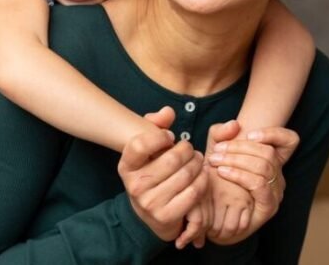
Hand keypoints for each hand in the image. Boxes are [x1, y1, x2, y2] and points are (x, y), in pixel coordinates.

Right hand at [118, 107, 209, 242]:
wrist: (151, 216)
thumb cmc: (152, 175)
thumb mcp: (148, 152)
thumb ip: (155, 125)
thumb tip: (168, 112)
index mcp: (126, 166)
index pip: (139, 145)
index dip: (159, 137)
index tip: (170, 137)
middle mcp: (134, 185)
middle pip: (170, 159)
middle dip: (187, 150)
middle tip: (192, 150)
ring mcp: (150, 202)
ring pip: (184, 175)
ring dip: (198, 165)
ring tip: (199, 161)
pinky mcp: (166, 216)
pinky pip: (192, 192)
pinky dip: (202, 181)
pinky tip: (202, 176)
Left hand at [205, 124, 299, 241]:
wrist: (210, 214)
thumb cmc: (214, 178)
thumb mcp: (215, 150)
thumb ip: (220, 133)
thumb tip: (235, 124)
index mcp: (271, 160)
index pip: (290, 140)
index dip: (274, 133)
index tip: (249, 132)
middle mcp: (278, 175)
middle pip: (268, 152)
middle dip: (239, 147)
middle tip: (216, 150)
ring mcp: (275, 192)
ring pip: (264, 167)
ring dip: (236, 160)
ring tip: (215, 161)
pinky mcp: (268, 207)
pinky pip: (259, 185)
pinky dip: (240, 175)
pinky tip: (223, 172)